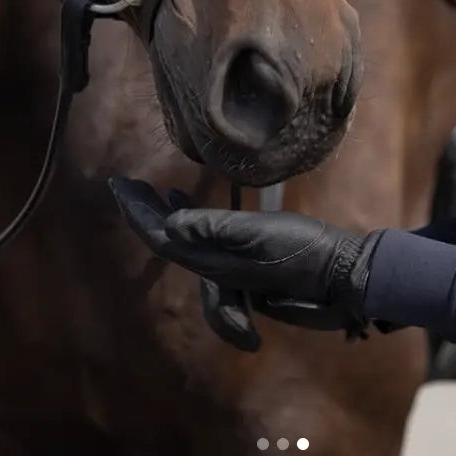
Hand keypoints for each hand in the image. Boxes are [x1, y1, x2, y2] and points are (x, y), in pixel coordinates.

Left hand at [110, 177, 383, 331]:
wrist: (339, 272)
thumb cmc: (303, 250)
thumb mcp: (262, 235)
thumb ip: (218, 229)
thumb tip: (171, 224)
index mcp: (214, 260)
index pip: (162, 236)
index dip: (137, 212)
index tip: (116, 185)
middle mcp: (214, 264)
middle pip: (165, 237)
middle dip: (140, 210)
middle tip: (119, 183)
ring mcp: (227, 261)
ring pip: (180, 236)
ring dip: (158, 212)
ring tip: (144, 189)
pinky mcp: (241, 254)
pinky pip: (200, 234)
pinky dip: (184, 215)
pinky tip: (182, 200)